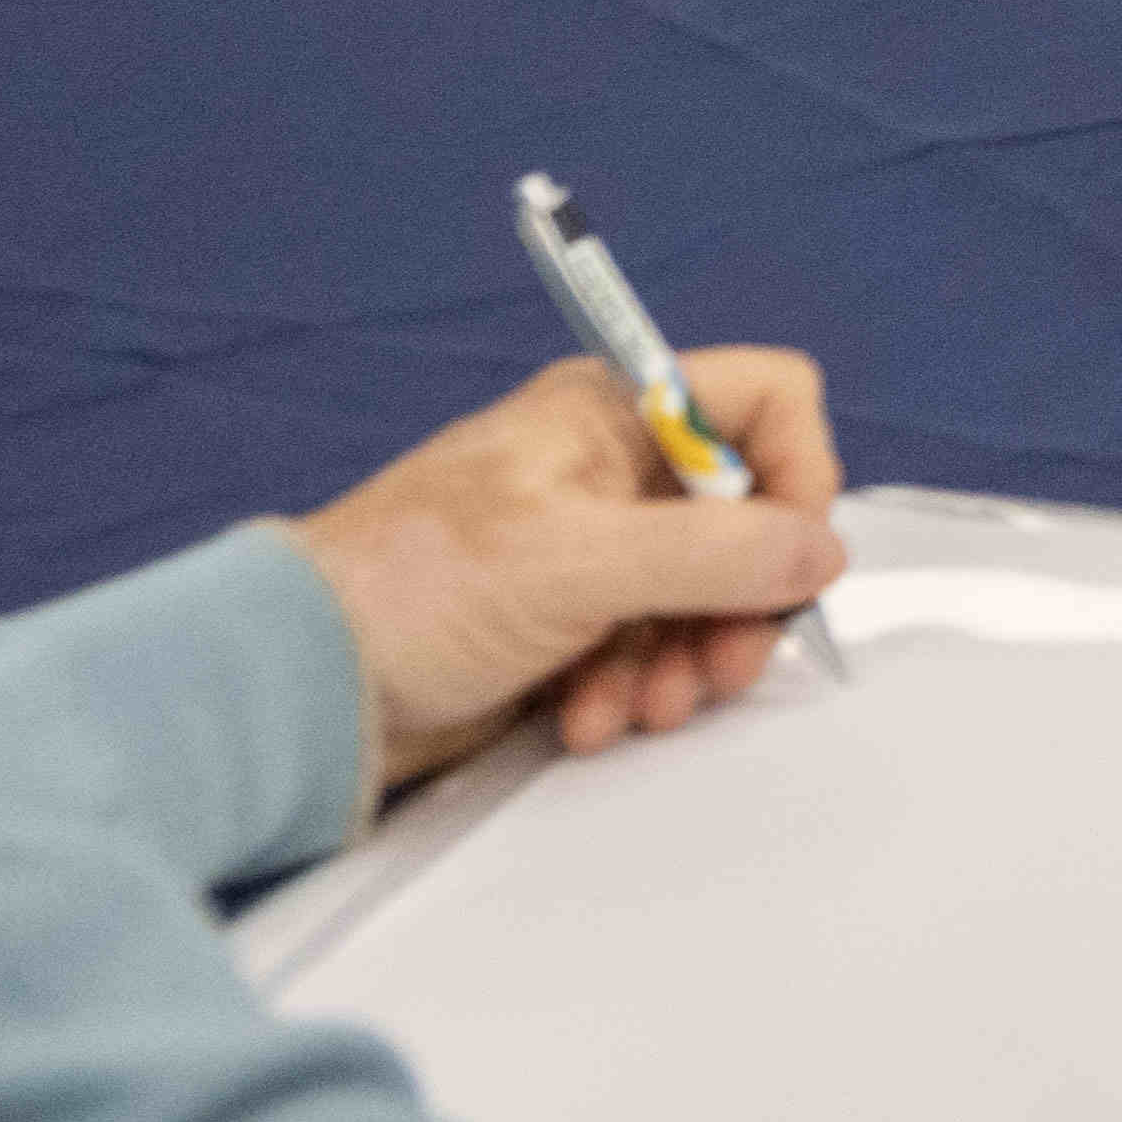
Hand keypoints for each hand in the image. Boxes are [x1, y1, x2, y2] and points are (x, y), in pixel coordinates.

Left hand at [281, 354, 851, 792]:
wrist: (301, 686)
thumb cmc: (407, 591)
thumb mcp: (579, 562)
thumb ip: (715, 554)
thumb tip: (820, 553)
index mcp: (611, 413)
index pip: (765, 404)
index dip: (796, 475)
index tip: (784, 557)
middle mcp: (611, 471)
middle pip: (748, 517)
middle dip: (740, 602)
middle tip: (722, 664)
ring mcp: (591, 549)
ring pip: (704, 596)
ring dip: (682, 662)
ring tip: (636, 705)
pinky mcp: (568, 622)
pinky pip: (649, 649)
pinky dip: (631, 689)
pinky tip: (585, 717)